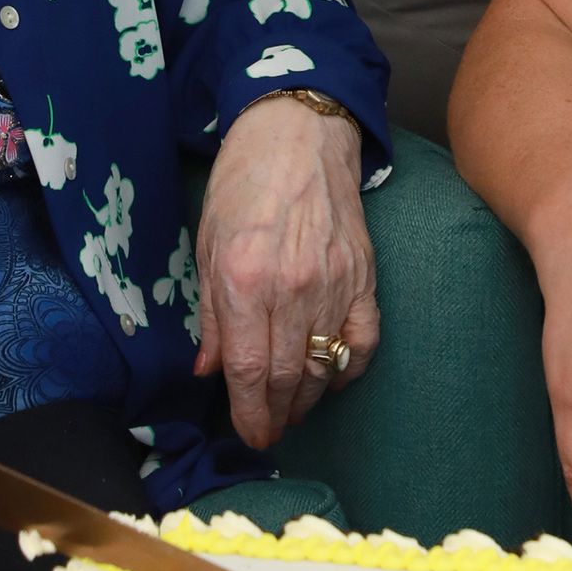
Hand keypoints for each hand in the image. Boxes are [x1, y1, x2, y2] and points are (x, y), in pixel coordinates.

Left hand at [194, 100, 378, 451]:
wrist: (299, 136)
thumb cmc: (243, 184)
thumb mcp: (207, 245)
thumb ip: (211, 313)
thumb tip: (209, 371)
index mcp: (243, 280)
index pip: (246, 370)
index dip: (246, 414)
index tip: (247, 435)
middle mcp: (291, 289)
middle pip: (284, 377)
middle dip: (273, 415)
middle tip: (266, 432)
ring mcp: (334, 285)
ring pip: (323, 367)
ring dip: (306, 401)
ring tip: (291, 413)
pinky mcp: (365, 278)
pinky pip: (364, 342)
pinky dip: (349, 370)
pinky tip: (332, 379)